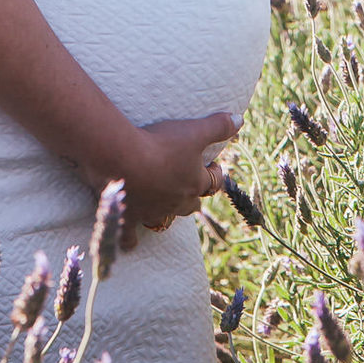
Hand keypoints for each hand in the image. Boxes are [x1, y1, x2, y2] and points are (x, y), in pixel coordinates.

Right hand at [117, 111, 240, 250]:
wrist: (123, 159)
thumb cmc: (161, 144)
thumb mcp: (194, 130)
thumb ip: (218, 126)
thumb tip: (239, 119)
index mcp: (194, 183)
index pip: (213, 182)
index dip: (216, 174)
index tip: (215, 165)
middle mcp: (177, 202)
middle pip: (191, 204)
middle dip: (194, 194)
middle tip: (189, 180)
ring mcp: (153, 212)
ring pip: (165, 219)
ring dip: (166, 212)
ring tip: (162, 201)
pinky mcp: (130, 218)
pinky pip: (130, 237)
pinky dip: (129, 239)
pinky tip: (128, 242)